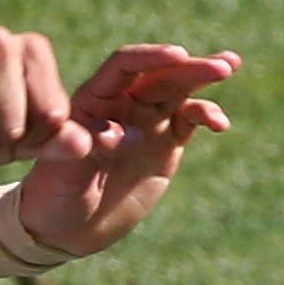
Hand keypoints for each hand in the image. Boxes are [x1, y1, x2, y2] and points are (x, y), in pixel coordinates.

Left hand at [13, 45, 234, 258]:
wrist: (67, 229)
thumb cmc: (54, 196)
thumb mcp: (64, 172)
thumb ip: (91, 146)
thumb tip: (127, 134)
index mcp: (93, 99)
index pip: (123, 66)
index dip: (151, 58)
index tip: (177, 56)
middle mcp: (122, 104)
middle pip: (159, 74)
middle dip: (190, 67)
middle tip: (222, 66)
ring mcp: (146, 122)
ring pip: (179, 90)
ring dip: (203, 77)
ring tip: (229, 67)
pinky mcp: (166, 144)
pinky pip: (189, 120)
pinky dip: (206, 116)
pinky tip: (220, 123)